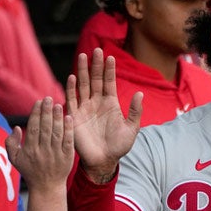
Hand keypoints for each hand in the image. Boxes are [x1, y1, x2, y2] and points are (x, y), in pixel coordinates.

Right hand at [5, 97, 74, 191]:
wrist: (47, 187)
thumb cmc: (29, 170)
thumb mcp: (14, 159)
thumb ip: (10, 143)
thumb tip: (16, 127)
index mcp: (29, 150)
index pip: (33, 128)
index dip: (36, 114)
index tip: (39, 102)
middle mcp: (42, 152)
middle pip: (45, 129)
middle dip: (47, 112)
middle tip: (49, 99)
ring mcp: (55, 155)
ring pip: (56, 133)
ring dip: (57, 118)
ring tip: (58, 105)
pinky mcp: (67, 157)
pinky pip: (68, 141)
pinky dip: (69, 129)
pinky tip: (69, 118)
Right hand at [66, 49, 142, 183]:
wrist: (103, 161)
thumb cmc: (119, 147)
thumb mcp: (131, 129)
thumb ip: (135, 111)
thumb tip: (139, 93)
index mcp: (110, 103)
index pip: (109, 82)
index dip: (110, 69)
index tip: (110, 56)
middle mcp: (96, 102)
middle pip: (95, 79)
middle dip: (95, 65)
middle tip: (95, 49)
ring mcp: (85, 108)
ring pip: (83, 85)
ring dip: (82, 71)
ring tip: (82, 56)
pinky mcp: (75, 116)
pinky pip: (72, 100)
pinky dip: (71, 89)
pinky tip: (72, 77)